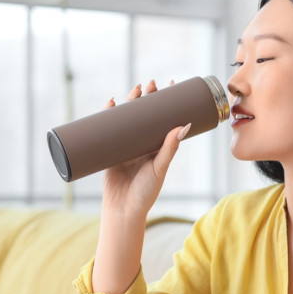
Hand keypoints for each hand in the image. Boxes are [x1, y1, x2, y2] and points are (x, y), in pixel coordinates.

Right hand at [101, 79, 189, 217]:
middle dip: (148, 97)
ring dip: (131, 102)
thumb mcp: (159, 168)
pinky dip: (109, 115)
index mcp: (157, 147)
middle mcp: (143, 143)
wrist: (122, 209)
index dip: (168, 102)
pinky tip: (111, 103)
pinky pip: (109, 129)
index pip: (164, 118)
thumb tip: (183, 125)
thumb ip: (169, 149)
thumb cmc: (145, 193)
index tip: (173, 85)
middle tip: (151, 84)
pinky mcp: (110, 150)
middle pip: (145, 114)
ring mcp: (126, 146)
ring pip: (128, 118)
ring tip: (135, 89)